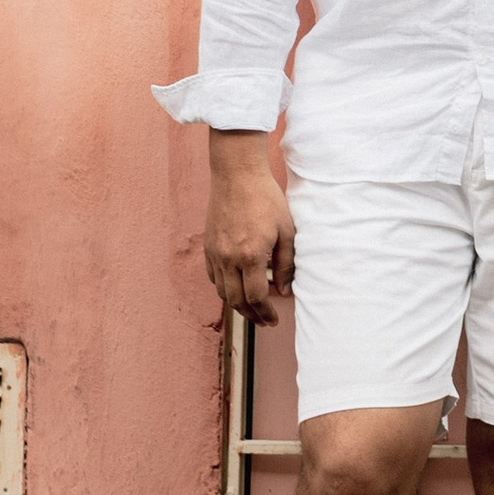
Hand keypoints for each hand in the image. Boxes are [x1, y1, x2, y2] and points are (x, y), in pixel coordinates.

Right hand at [204, 130, 294, 322]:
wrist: (237, 174)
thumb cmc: (266, 198)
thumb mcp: (286, 230)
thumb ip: (285, 263)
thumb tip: (284, 290)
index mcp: (251, 255)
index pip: (256, 297)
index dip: (265, 313)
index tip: (274, 318)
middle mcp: (229, 258)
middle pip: (236, 301)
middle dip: (251, 315)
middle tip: (264, 320)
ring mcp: (215, 253)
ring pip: (222, 292)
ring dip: (236, 304)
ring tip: (251, 309)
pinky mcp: (208, 246)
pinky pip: (213, 277)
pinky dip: (223, 288)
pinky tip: (236, 287)